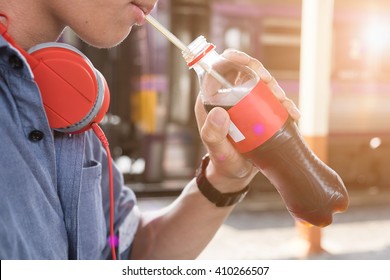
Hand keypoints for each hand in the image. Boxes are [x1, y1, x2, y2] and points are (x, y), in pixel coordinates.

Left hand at [194, 49, 300, 193]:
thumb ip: (212, 135)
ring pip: (262, 85)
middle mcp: (229, 98)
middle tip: (270, 85)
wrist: (237, 174)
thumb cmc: (223, 162)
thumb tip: (219, 112)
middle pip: (245, 72)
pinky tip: (293, 115)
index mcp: (213, 99)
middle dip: (260, 73)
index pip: (219, 69)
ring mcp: (247, 104)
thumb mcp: (217, 151)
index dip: (232, 58)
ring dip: (275, 89)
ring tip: (283, 103)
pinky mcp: (261, 113)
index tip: (244, 60)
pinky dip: (286, 105)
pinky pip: (274, 102)